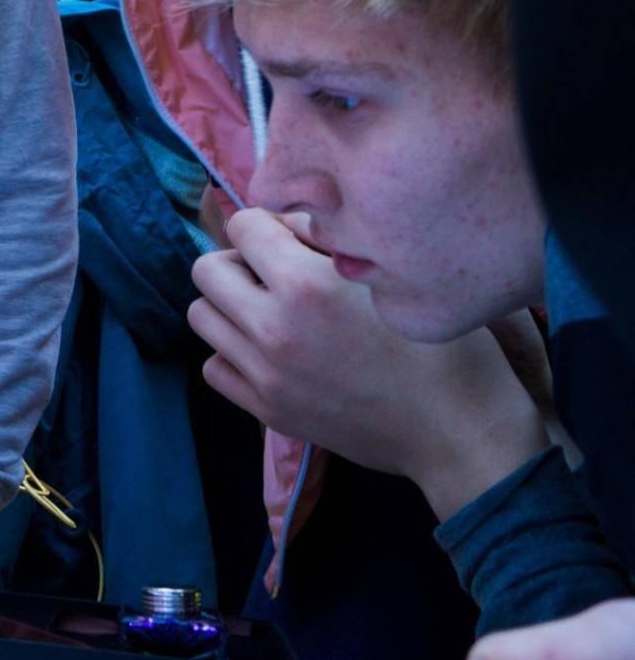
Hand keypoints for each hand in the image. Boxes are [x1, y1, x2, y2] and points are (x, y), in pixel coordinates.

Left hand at [188, 209, 548, 519]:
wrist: (458, 433)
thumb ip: (330, 245)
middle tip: (274, 275)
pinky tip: (270, 352)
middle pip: (206, 270)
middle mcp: (274, 328)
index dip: (267, 225)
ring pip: (202, 317)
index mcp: (307, 286)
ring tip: (270, 312)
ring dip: (229, 307)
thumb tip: (285, 226)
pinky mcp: (268, 410)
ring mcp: (266, 374)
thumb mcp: (393, 280)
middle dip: (238, 262)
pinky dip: (232, 354)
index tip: (290, 240)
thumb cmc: (443, 349)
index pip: (243, 225)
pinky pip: (214, 367)